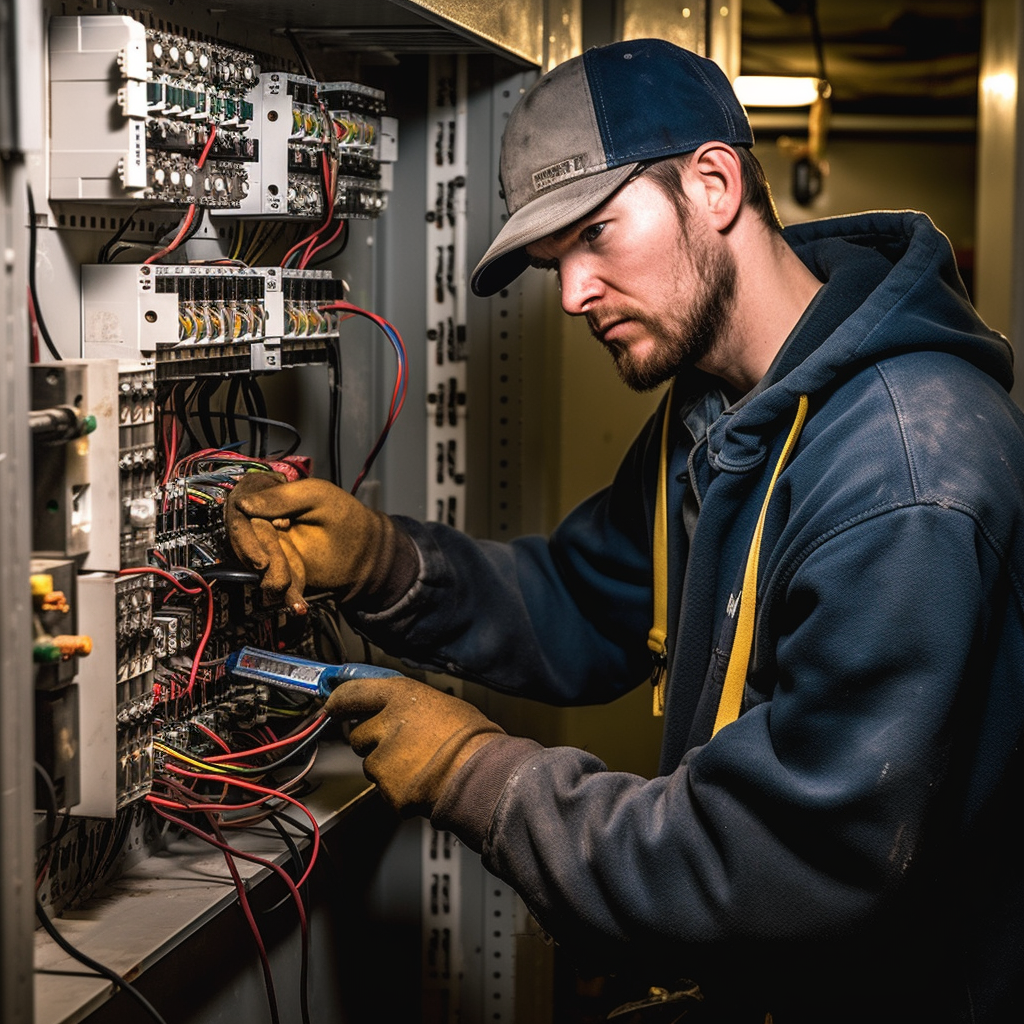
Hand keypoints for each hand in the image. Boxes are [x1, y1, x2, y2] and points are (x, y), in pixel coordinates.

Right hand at [224, 473, 413, 611]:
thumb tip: (242, 503)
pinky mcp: (280, 570)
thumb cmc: (345, 518)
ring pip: (256, 565)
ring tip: (291, 589)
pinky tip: (298, 605)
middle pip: (244, 541)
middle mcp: (265, 521)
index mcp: (269, 497)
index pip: (239, 511)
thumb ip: (282, 497)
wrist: (367, 553)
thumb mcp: (316, 496)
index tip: (258, 555)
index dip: (243, 535)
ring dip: (273, 579)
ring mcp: (270, 547)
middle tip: (272, 571)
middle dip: (262, 559)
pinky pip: (273, 583)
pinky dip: (286, 594)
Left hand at [324, 676, 505, 817]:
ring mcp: (384, 759)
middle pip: (359, 736)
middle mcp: (386, 724)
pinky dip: (400, 791)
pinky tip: (423, 784)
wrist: (484, 774)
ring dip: (388, 769)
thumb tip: (397, 710)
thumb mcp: (442, 704)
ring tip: (421, 767)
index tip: (332, 704)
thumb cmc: (473, 739)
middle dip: (373, 743)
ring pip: (371, 766)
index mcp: (401, 696)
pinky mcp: (387, 789)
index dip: (339, 700)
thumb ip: (411, 707)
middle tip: (401, 747)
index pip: (353, 692)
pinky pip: (385, 791)